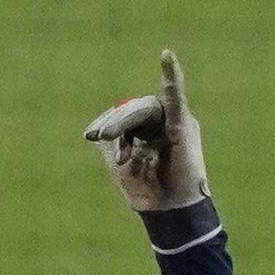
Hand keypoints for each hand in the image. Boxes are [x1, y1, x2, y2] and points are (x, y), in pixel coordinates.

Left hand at [85, 50, 207, 211]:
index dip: (108, 124)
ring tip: (114, 144)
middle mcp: (164, 125)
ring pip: (142, 109)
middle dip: (114, 124)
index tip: (91, 137)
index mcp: (150, 133)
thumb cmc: (149, 196)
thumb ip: (110, 142)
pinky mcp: (182, 125)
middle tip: (99, 138)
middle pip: (133, 111)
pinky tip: (167, 56)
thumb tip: (101, 126)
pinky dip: (172, 77)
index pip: (126, 116)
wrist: (170, 217)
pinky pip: (175, 97)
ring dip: (124, 123)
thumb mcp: (120, 166)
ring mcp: (175, 124)